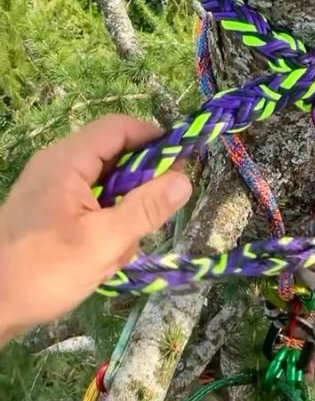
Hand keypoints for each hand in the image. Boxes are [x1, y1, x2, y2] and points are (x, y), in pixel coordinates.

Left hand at [0, 115, 191, 338]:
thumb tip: (185, 179)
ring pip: (105, 185)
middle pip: (114, 156)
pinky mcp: (47, 209)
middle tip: (146, 225)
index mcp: (66, 161)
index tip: (183, 164)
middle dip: (137, 191)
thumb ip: (146, 209)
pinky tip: (101, 258)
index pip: (119, 128)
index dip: (154, 139)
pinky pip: (89, 204)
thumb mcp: (104, 243)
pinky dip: (103, 226)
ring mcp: (50, 187)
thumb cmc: (43, 272)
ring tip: (115, 253)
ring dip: (120, 216)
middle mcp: (56, 164)